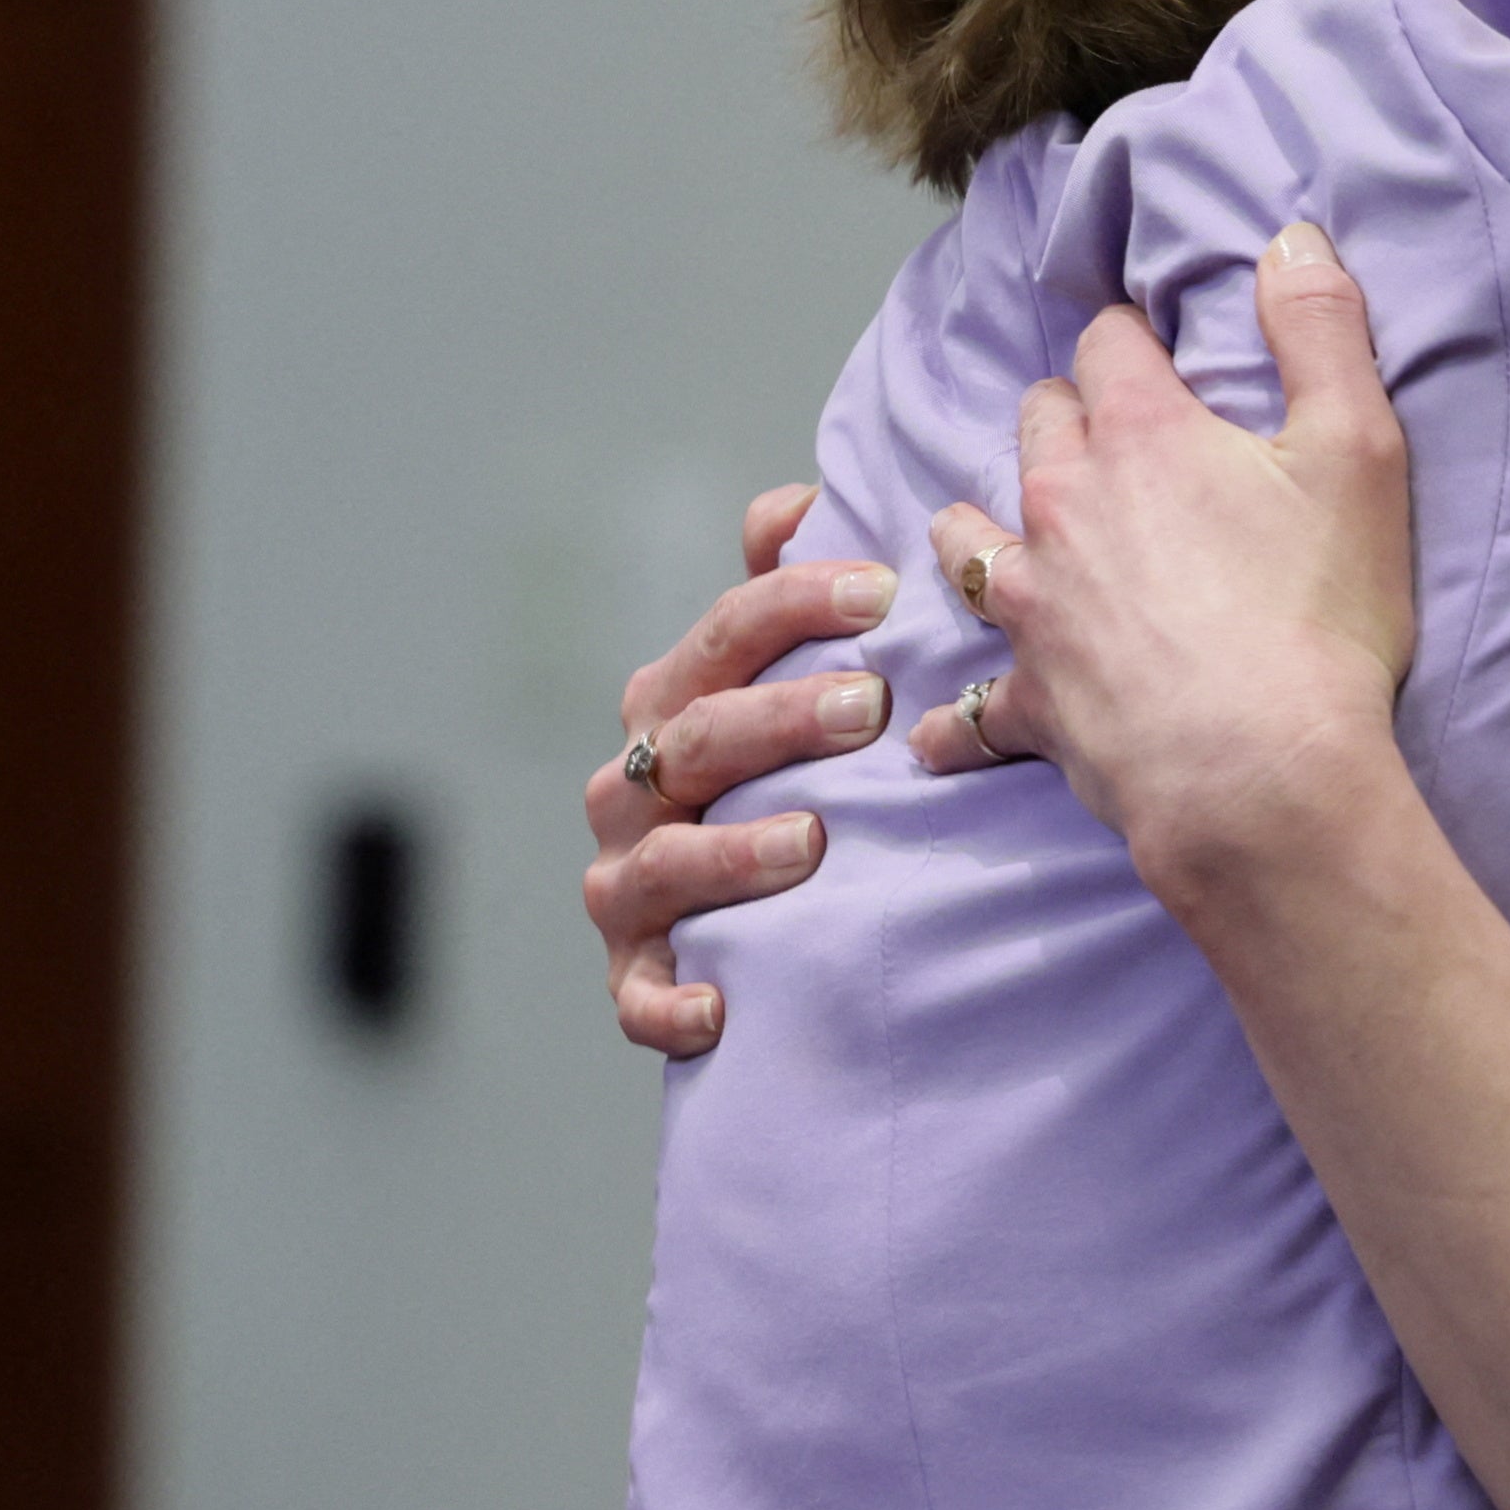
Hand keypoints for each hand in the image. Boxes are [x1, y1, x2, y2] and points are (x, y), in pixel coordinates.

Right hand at [584, 481, 898, 1058]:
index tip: (880, 589)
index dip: (796, 602)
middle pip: (699, 737)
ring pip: (665, 861)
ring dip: (733, 852)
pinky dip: (669, 1003)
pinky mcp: (635, 972)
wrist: (740, 910)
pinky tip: (720, 1006)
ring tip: (814, 838)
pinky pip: (639, 995)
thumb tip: (797, 503)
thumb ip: (782, 590)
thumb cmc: (776, 767)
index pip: (726, 632)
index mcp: (674, 700)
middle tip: (870, 705)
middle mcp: (635, 785)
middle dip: (781, 718)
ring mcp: (629, 879)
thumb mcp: (780, 677)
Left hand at [915, 223, 1413, 870]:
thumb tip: (1288, 236)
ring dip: (987, 531)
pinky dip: (956, 714)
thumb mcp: (1358, 451)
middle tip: (1110, 441)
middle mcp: (1064, 506)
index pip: (1108, 341)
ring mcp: (1034, 605)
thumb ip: (1321, 331)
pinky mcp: (1029, 700)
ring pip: (969, 540)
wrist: (1261, 777)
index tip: (1156, 350)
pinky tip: (942, 727)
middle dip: (1067, 419)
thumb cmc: (1319, 616)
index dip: (1133, 337)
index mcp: (1142, 436)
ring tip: (1015, 543)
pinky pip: (966, 706)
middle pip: (1036, 426)